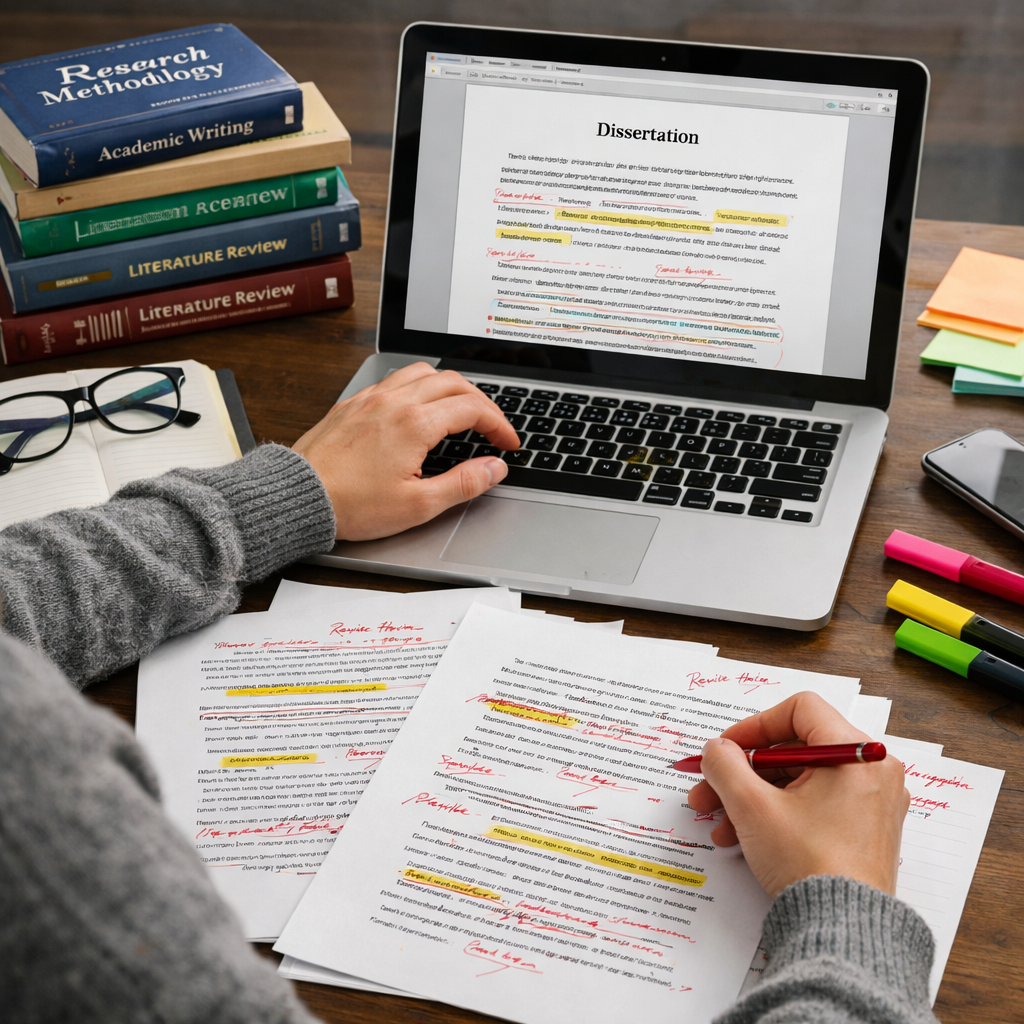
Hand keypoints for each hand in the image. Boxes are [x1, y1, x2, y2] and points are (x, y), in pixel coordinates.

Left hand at [292, 362, 519, 540]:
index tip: (507, 443)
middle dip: (481, 402)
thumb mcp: (418, 505)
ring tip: (460, 409)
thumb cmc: (351, 505)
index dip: (499, 425)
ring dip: (449, 386)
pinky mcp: (353, 404)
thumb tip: (494, 468)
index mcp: (415, 424)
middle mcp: (394, 402)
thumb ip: (463, 483)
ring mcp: (371, 399)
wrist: (298, 497)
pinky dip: (418, 386)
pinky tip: (417, 407)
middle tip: (492, 426)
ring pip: (423, 372)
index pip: (473, 409)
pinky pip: (394, 380)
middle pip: (453, 382)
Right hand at [686, 692, 909, 897]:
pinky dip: (777, 813)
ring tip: (719, 823)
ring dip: (752, 797)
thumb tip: (716, 750)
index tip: (725, 749)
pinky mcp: (864, 831)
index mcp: (858, 754)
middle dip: (743, 772)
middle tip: (709, 790)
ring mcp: (871, 803)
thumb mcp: (753, 807)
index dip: (754, 725)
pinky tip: (742, 837)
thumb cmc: (810, 865)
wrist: (844, 932)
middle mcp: (872, 772)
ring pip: (799, 780)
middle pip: (794, 750)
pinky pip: (814, 805)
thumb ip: (726, 766)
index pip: (800, 710)